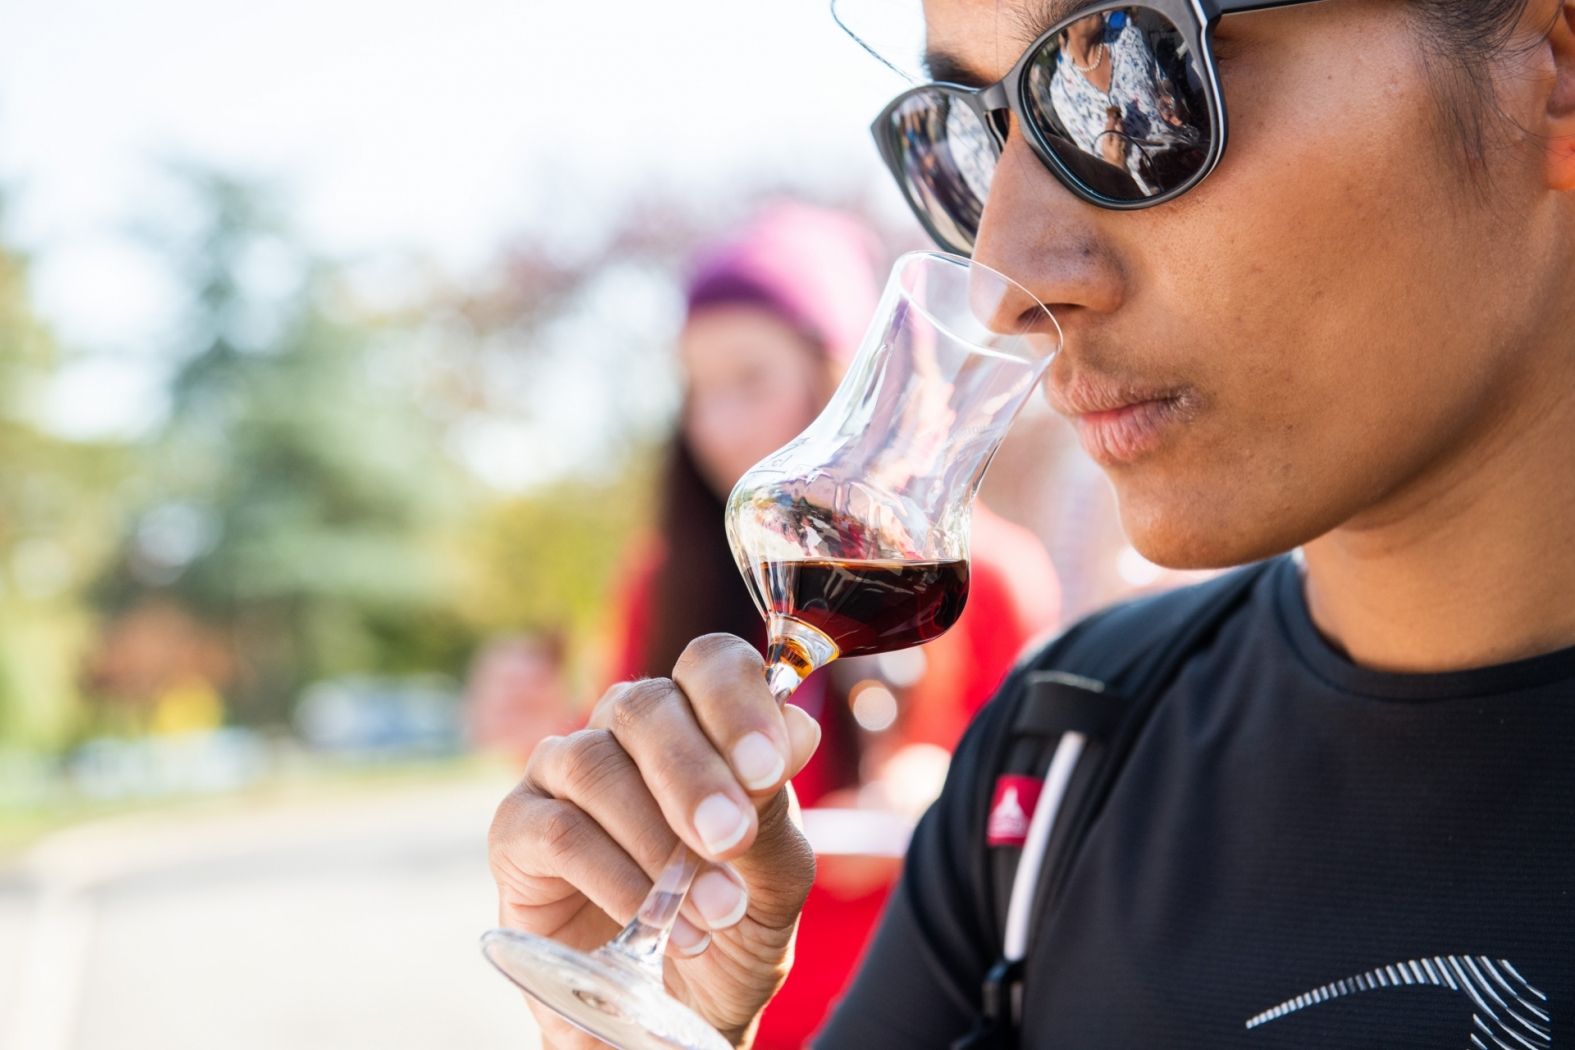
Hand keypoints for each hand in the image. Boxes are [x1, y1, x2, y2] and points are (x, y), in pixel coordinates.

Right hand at [488, 634, 821, 1047]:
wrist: (675, 1012)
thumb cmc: (730, 928)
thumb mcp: (773, 879)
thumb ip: (775, 808)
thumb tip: (799, 728)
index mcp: (697, 718)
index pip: (710, 665)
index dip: (737, 701)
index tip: (768, 766)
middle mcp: (625, 730)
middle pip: (646, 705)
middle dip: (695, 774)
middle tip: (732, 840)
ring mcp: (563, 774)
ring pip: (596, 765)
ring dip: (657, 839)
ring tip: (711, 909)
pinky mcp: (516, 831)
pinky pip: (557, 831)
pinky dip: (613, 877)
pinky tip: (650, 921)